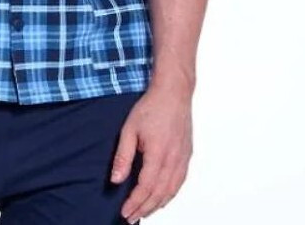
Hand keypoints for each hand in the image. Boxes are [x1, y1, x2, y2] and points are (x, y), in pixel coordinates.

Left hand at [110, 84, 192, 221]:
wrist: (174, 92)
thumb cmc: (152, 106)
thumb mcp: (130, 128)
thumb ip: (123, 156)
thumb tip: (116, 179)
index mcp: (158, 154)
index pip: (146, 187)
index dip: (135, 203)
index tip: (125, 212)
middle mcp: (173, 160)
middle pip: (159, 194)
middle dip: (145, 209)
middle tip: (132, 217)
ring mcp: (183, 158)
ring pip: (172, 191)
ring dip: (158, 205)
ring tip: (145, 212)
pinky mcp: (187, 155)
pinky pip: (180, 182)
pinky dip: (170, 194)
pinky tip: (163, 198)